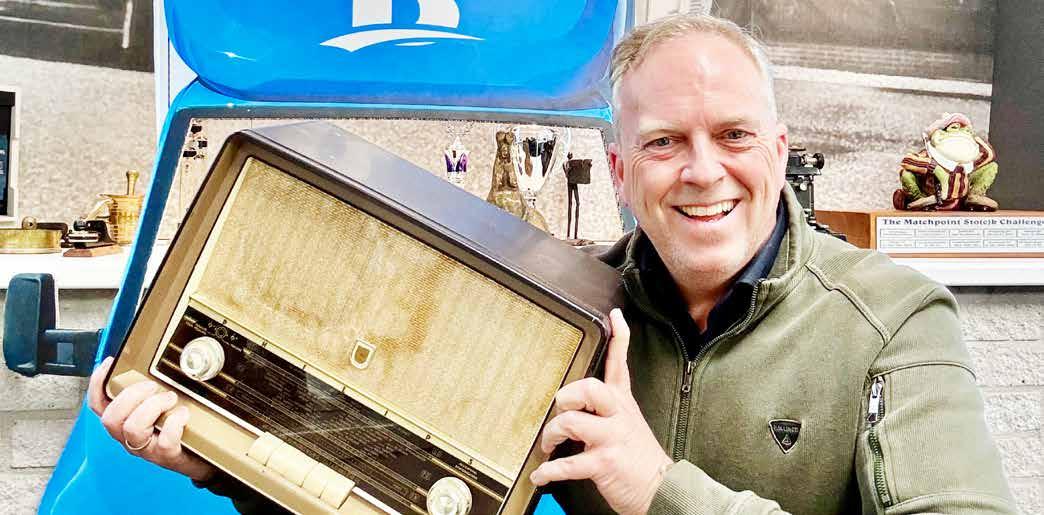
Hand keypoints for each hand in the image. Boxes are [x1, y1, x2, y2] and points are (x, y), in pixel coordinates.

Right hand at [87, 356, 215, 481]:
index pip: (98, 405)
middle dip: (131, 396)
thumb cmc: (177, 429)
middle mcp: (129, 438)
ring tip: (171, 398)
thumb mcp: (158, 408)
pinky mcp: (166, 456)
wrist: (199, 458)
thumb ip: (150, 392)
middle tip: (153, 386)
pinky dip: (174, 423)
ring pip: (132, 428)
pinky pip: (164, 441)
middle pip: (111, 418)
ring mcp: (146, 449)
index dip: (97, 384)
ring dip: (152, 406)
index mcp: (123, 423)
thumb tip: (150, 366)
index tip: (110, 363)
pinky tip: (183, 414)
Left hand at [530, 309, 672, 514]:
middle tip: (560, 408)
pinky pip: (567, 464)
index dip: (619, 338)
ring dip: (551, 435)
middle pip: (590, 388)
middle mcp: (617, 416)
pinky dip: (547, 472)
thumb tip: (576, 400)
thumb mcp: (629, 423)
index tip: (614, 315)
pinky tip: (541, 476)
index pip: (620, 364)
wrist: (662, 489)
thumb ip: (608, 407)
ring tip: (547, 445)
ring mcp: (611, 439)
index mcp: (622, 404)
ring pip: (571, 423)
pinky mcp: (604, 463)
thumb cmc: (638, 458)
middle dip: (567, 396)